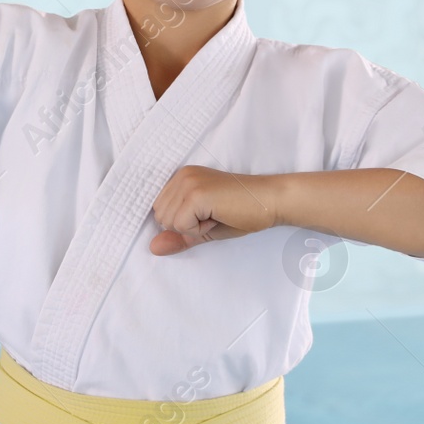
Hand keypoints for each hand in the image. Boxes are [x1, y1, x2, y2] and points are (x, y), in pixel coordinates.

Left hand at [149, 165, 279, 255]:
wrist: (271, 201)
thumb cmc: (243, 212)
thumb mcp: (204, 228)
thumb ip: (178, 236)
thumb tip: (152, 248)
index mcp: (181, 177)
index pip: (160, 211)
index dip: (184, 222)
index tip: (209, 213)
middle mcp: (181, 175)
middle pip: (161, 217)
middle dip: (186, 226)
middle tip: (215, 215)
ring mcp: (188, 182)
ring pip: (168, 222)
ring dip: (193, 228)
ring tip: (217, 214)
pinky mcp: (196, 194)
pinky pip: (181, 225)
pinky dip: (199, 230)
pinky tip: (219, 216)